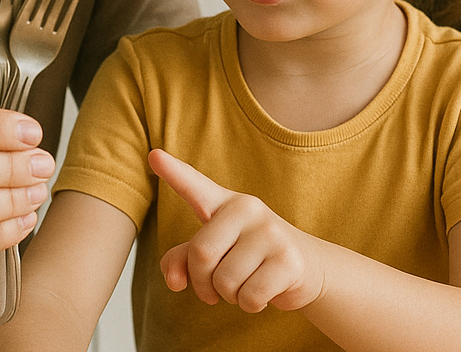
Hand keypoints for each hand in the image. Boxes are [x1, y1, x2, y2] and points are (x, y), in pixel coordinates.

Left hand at [148, 148, 322, 314]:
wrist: (306, 266)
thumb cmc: (250, 256)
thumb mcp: (216, 252)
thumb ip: (183, 259)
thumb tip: (174, 281)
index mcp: (224, 203)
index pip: (194, 186)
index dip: (173, 172)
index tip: (154, 156)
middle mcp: (247, 209)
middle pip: (201, 254)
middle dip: (203, 283)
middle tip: (215, 289)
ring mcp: (270, 232)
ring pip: (225, 281)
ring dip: (229, 296)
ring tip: (245, 284)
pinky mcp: (288, 260)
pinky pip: (249, 297)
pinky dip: (250, 305)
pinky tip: (263, 292)